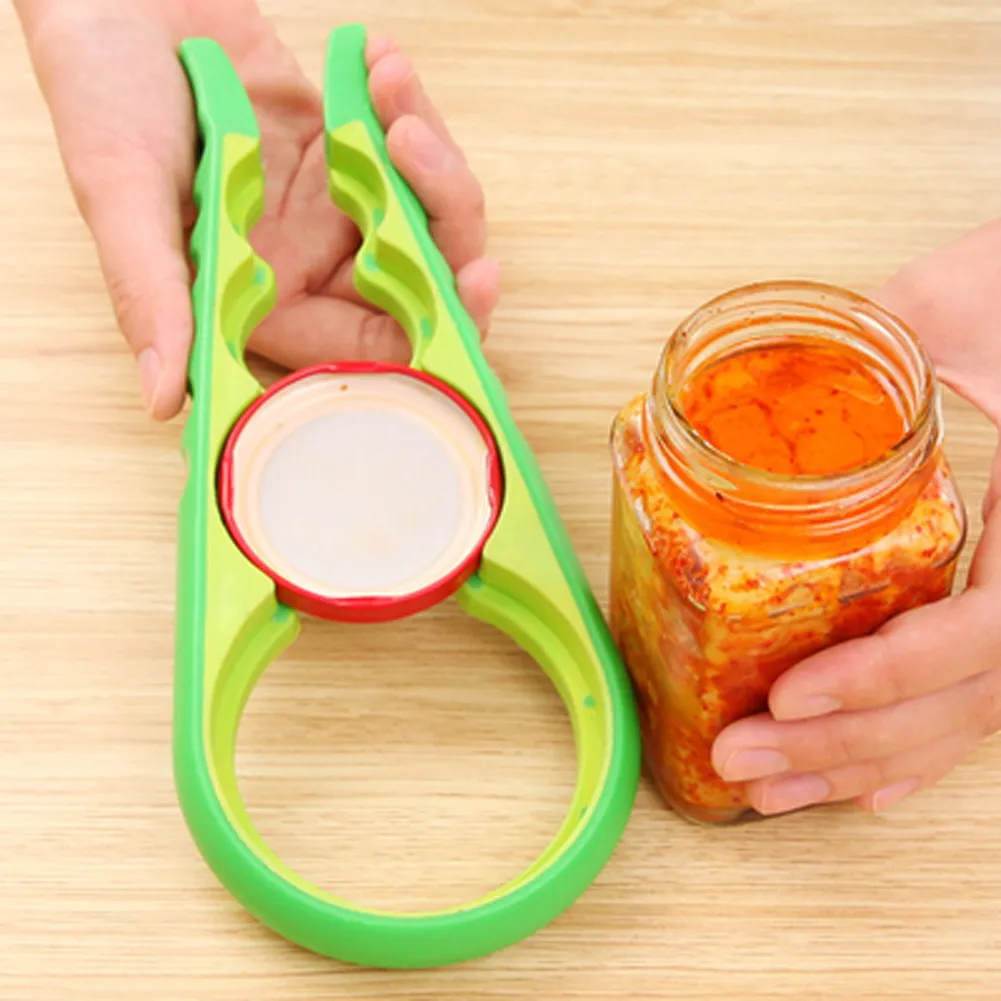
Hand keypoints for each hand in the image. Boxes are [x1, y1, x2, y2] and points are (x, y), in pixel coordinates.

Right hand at [15, 0, 499, 418]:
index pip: (365, 350)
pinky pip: (408, 152)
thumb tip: (162, 398)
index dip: (430, 336)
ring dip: (428, 155)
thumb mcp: (119, 193)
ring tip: (387, 84)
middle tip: (429, 159)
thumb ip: (151, 294)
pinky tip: (380, 61)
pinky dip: (409, 106)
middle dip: (448, 231)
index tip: (471, 284)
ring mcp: (334, 212)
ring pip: (426, 218)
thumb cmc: (102, 93)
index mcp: (258, 305)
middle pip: (418, 289)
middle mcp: (306, 270)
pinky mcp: (349, 155)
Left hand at [711, 220, 1000, 815]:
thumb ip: (876, 341)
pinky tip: (863, 787)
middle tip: (742, 761)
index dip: (887, 674)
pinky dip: (917, 750)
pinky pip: (974, 699)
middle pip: (958, 701)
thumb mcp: (960, 304)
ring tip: (770, 789)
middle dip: (843, 743)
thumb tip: (757, 377)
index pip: (983, 633)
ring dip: (861, 762)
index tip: (788, 693)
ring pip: (961, 715)